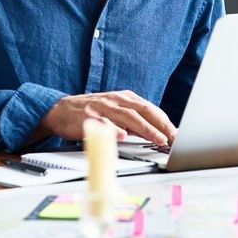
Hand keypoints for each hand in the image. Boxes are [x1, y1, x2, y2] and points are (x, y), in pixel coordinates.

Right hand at [38, 90, 177, 145]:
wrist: (61, 110)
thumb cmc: (93, 112)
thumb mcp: (117, 112)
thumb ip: (135, 121)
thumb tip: (157, 133)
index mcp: (126, 98)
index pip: (151, 109)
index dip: (165, 122)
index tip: (176, 134)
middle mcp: (117, 100)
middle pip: (143, 111)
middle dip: (160, 125)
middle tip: (171, 138)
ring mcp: (103, 108)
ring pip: (128, 117)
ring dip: (145, 128)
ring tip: (157, 139)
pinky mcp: (89, 117)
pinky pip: (103, 123)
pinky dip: (114, 129)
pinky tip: (123, 136)